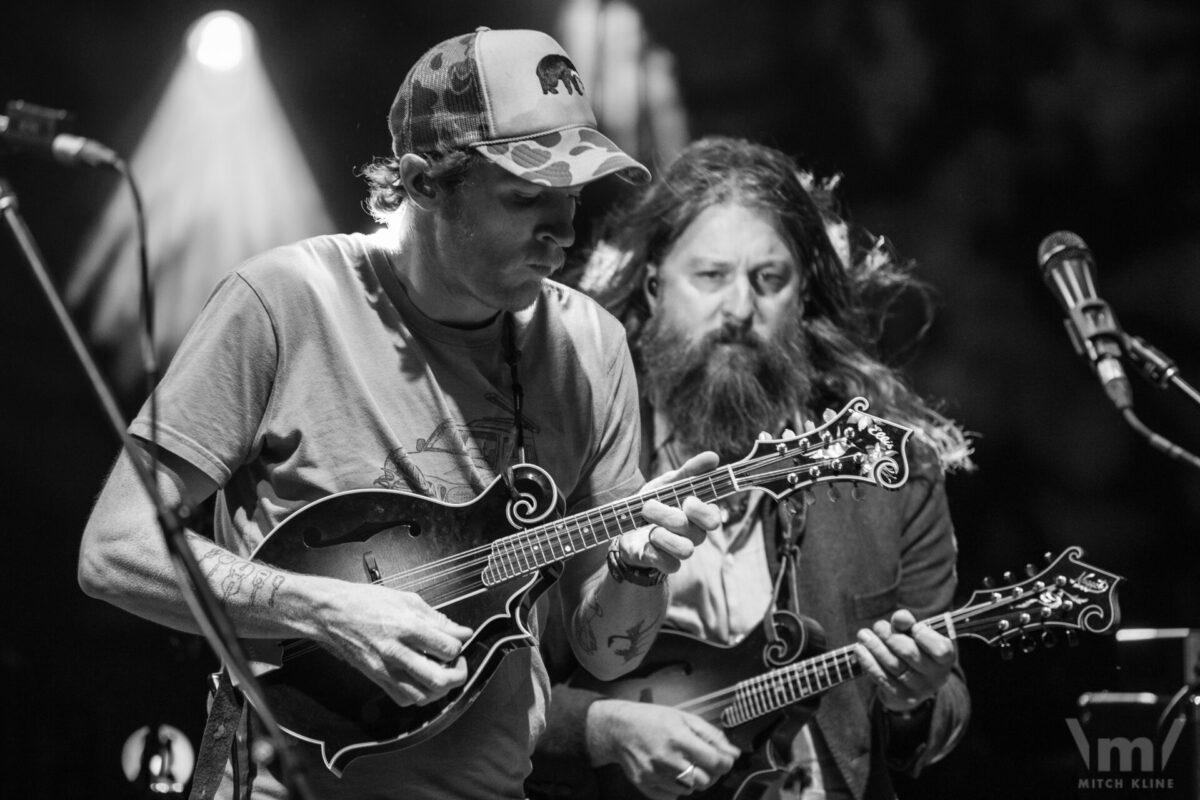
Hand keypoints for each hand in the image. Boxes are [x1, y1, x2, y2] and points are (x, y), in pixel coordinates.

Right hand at [315, 579, 472, 706]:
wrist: (332, 613)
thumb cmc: (367, 602)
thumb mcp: (407, 600)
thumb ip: (437, 619)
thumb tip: (461, 631)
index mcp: (407, 627)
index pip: (448, 648)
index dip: (460, 646)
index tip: (460, 641)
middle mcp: (397, 652)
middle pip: (439, 679)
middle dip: (458, 674)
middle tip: (458, 663)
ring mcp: (385, 669)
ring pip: (423, 696)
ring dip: (440, 688)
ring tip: (442, 672)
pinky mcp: (377, 679)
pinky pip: (404, 699)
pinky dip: (419, 695)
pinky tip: (422, 680)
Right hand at [589, 699, 738, 799]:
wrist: (617, 729)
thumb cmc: (652, 719)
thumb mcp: (683, 717)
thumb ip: (711, 735)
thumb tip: (733, 753)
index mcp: (678, 737)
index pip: (714, 761)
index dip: (725, 762)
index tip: (724, 759)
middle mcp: (667, 759)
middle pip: (705, 780)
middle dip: (710, 773)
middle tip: (704, 763)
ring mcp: (655, 775)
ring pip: (690, 790)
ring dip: (693, 780)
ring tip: (684, 765)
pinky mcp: (646, 787)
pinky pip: (673, 796)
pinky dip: (677, 788)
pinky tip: (671, 773)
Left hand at [617, 452, 720, 573]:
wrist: (626, 524)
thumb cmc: (654, 501)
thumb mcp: (668, 482)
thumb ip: (690, 471)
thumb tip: (713, 457)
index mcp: (699, 514)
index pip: (713, 517)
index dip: (701, 511)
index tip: (685, 500)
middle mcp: (695, 534)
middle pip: (697, 533)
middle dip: (670, 518)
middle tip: (648, 507)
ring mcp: (682, 551)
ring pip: (686, 550)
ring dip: (662, 536)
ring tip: (647, 527)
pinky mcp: (667, 565)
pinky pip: (671, 565)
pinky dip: (656, 552)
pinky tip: (647, 543)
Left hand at [854, 608, 955, 711]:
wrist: (911, 681)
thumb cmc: (913, 648)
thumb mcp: (915, 633)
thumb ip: (907, 622)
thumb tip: (899, 618)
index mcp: (946, 658)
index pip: (940, 649)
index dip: (924, 635)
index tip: (912, 625)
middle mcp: (937, 676)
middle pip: (910, 653)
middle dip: (890, 636)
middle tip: (878, 626)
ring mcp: (920, 689)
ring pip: (893, 665)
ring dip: (875, 647)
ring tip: (863, 635)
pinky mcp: (903, 697)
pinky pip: (882, 678)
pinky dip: (868, 661)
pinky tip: (859, 649)